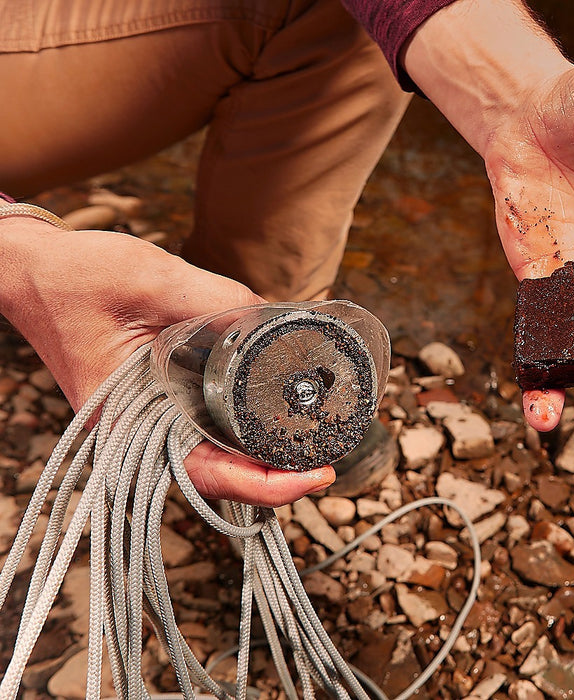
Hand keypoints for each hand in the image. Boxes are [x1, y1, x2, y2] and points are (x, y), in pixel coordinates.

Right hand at [0, 218, 335, 503]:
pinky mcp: (155, 398)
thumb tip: (275, 320)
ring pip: (215, 454)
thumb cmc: (75, 278)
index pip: (208, 474)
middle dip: (277, 475)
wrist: (34, 271)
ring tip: (312, 443)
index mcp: (130, 420)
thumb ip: (219, 300)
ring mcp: (147, 417)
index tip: (315, 476)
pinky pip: (204, 425)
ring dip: (262, 455)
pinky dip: (241, 428)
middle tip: (328, 458)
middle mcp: (139, 430)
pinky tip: (273, 416)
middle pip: (220, 474)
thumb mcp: (153, 279)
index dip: (268, 485)